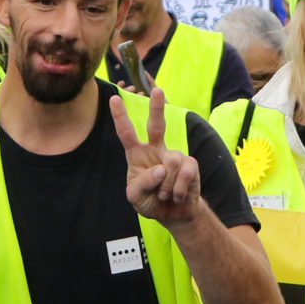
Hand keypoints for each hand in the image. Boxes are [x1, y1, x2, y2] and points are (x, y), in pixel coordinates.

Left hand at [116, 87, 199, 225]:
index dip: (120, 117)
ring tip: (165, 194)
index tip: (114, 99)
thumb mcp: (135, 197)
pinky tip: (177, 195)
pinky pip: (185, 173)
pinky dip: (179, 189)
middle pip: (157, 125)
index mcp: (137, 155)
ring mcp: (174, 155)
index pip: (127, 134)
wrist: (174, 213)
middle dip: (157, 107)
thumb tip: (161, 169)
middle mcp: (155, 150)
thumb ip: (142, 183)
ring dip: (166, 186)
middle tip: (157, 90)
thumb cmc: (150, 201)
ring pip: (171, 163)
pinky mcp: (190, 164)